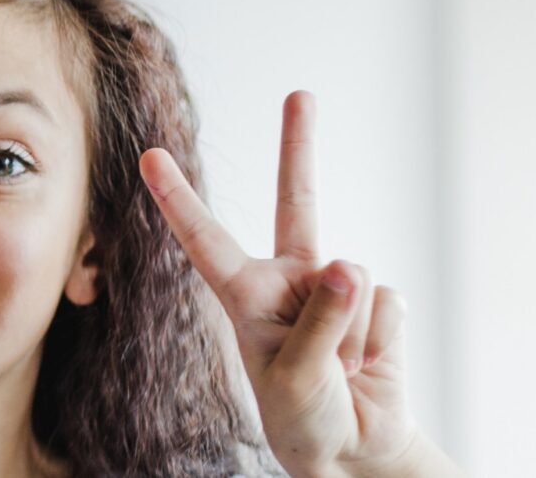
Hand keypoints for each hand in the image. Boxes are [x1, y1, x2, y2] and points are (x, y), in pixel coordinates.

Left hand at [139, 91, 458, 476]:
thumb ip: (320, 323)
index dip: (177, 199)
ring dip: (351, 337)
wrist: (355, 448)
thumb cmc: (302, 417)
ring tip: (340, 372)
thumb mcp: (293, 378)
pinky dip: (380, 342)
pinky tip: (369, 368)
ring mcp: (336, 288)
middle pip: (298, 202)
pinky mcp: (379, 303)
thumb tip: (350, 265)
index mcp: (245, 296)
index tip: (148, 157)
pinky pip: (387, 305)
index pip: (205, 240)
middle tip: (300, 93)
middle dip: (300, 147)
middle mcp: (290, 280)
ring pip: (354, 282)